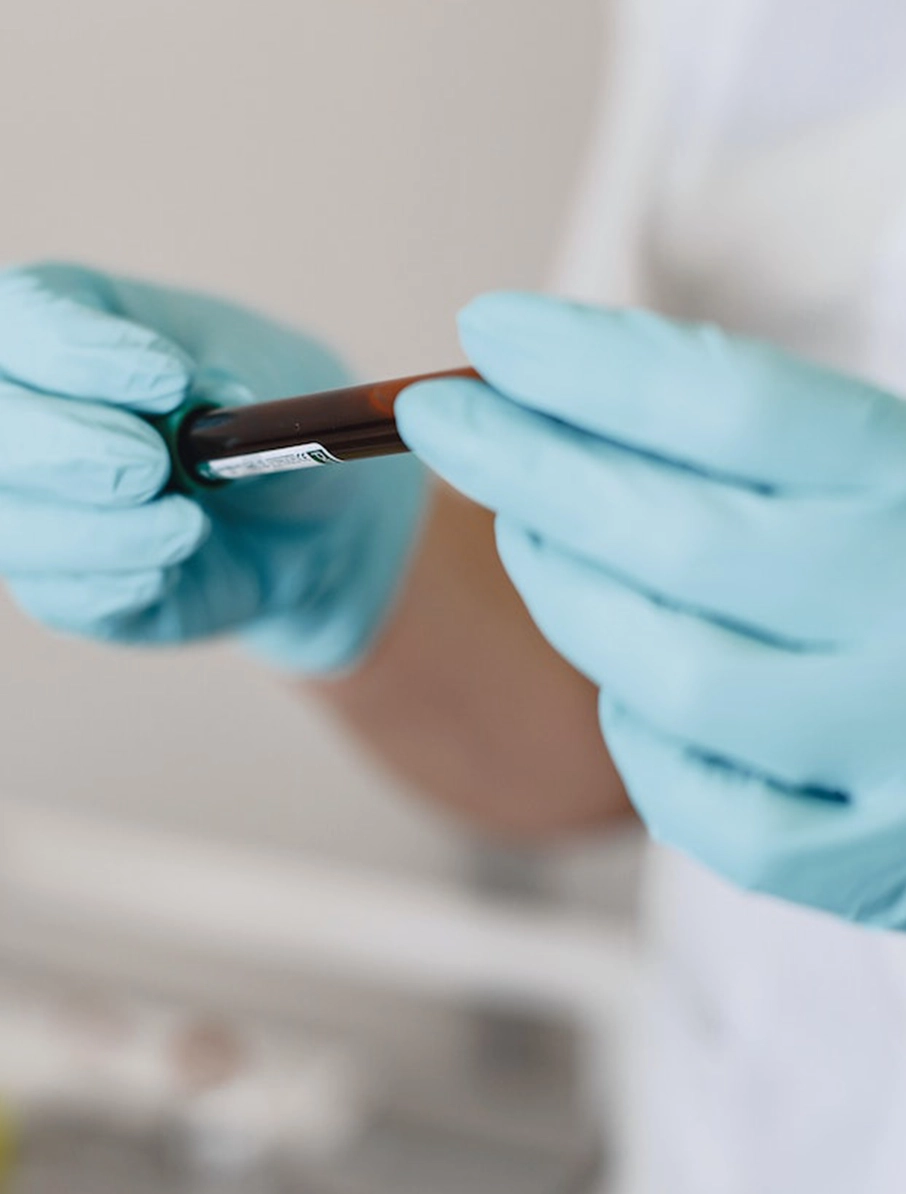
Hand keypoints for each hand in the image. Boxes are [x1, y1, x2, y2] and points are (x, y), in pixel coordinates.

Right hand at [0, 264, 423, 671]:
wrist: (297, 520)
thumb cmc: (262, 421)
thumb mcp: (271, 382)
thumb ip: (240, 383)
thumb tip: (217, 400)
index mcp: (56, 327)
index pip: (24, 320)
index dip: (79, 351)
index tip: (170, 381)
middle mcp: (21, 412)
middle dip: (69, 448)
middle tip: (155, 465)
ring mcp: (30, 505)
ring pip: (13, 524)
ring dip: (104, 532)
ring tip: (191, 526)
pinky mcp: (60, 583)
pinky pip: (62, 595)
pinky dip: (120, 587)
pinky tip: (173, 571)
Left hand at [397, 291, 905, 926]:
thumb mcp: (888, 472)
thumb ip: (769, 446)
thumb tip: (564, 407)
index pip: (726, 403)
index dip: (587, 363)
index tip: (491, 331)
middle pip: (672, 533)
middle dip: (528, 468)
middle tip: (445, 421)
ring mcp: (895, 745)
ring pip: (669, 677)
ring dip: (568, 597)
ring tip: (532, 535)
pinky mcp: (870, 857)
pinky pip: (706, 810)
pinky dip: (642, 740)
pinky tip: (630, 686)